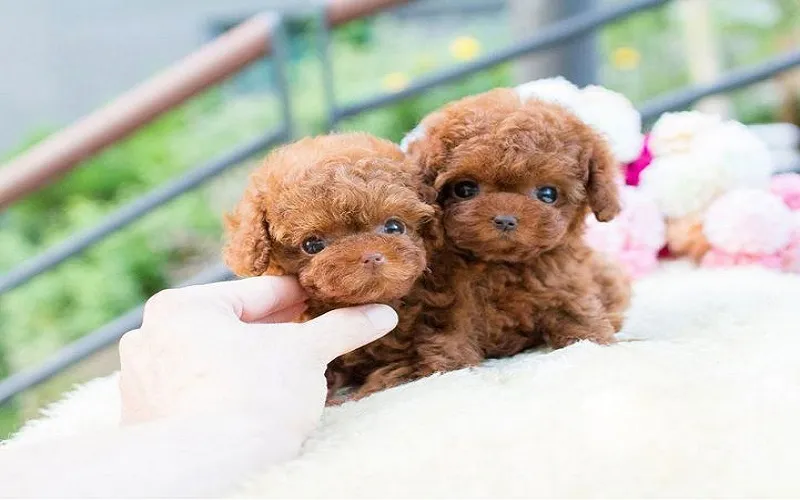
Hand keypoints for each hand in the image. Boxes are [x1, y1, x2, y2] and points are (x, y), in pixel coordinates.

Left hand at [118, 276, 397, 440]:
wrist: (211, 468)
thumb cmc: (255, 399)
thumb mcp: (307, 353)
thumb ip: (343, 327)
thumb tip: (383, 313)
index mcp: (183, 306)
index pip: (259, 293)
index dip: (301, 298)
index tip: (326, 301)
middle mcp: (150, 336)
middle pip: (232, 326)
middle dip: (274, 334)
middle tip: (311, 338)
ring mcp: (142, 380)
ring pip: (212, 359)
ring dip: (248, 362)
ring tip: (284, 374)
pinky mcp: (144, 419)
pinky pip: (194, 392)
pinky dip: (222, 391)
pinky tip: (252, 403)